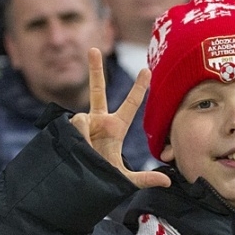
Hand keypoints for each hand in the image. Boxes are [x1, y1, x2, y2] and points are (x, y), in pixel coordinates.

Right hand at [69, 49, 170, 190]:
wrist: (76, 186)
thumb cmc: (101, 180)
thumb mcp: (124, 179)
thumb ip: (145, 178)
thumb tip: (167, 182)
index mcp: (115, 128)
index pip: (130, 104)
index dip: (138, 88)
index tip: (147, 70)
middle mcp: (98, 121)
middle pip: (97, 90)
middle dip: (95, 69)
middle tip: (93, 49)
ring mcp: (82, 124)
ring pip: (82, 119)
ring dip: (85, 135)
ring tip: (87, 151)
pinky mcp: (67, 129)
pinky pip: (74, 125)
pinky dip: (77, 136)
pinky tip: (76, 146)